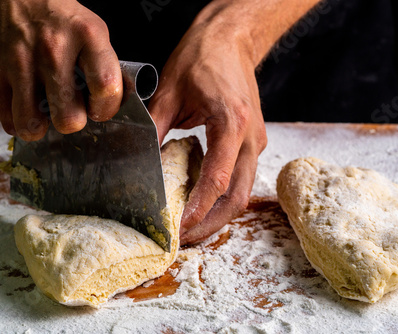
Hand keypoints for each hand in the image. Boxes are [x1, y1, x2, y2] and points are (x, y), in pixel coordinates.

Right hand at [0, 0, 122, 139]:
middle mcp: (52, 48)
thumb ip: (104, 67)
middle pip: (68, 117)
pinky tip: (26, 106)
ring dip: (41, 127)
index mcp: (86, 36)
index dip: (105, 108)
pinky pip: (9, 120)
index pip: (105, 88)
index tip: (99, 108)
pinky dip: (19, 121)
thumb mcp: (93, 32)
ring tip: (44, 113)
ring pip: (32, 125)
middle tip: (70, 109)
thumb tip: (114, 105)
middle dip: (72, 121)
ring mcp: (19, 61)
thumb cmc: (58, 19)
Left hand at [149, 9, 266, 244]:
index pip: (218, 179)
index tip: (179, 228)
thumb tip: (141, 162)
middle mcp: (250, 137)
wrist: (231, 40)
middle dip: (211, 223)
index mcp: (231, 122)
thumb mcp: (169, 91)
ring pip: (243, 192)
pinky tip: (200, 201)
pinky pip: (241, 178)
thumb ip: (155, 129)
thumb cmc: (202, 58)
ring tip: (191, 227)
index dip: (199, 208)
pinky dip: (223, 196)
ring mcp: (256, 140)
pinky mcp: (253, 141)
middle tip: (183, 238)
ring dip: (219, 214)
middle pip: (238, 196)